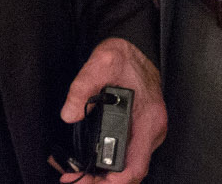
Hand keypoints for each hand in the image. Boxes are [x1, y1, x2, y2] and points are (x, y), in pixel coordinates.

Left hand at [58, 38, 164, 183]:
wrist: (135, 51)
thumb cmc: (125, 58)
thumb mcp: (101, 63)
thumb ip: (83, 87)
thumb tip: (69, 113)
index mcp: (148, 119)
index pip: (136, 166)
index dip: (114, 181)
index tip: (90, 181)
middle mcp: (151, 131)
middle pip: (130, 173)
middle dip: (102, 183)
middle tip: (74, 181)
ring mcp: (146, 134)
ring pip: (127, 167)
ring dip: (103, 177)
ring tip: (75, 176)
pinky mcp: (138, 132)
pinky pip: (125, 157)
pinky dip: (106, 165)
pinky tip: (88, 165)